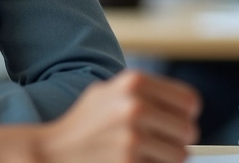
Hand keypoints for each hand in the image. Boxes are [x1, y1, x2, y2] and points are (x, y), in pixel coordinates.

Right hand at [38, 70, 200, 162]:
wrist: (49, 153)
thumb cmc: (82, 125)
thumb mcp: (109, 94)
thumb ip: (145, 93)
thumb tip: (188, 108)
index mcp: (134, 82)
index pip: (189, 101)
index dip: (186, 116)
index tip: (175, 125)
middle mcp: (135, 105)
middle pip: (187, 130)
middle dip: (176, 141)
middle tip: (157, 145)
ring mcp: (132, 136)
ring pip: (179, 154)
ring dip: (166, 159)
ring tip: (144, 156)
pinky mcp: (129, 162)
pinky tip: (131, 162)